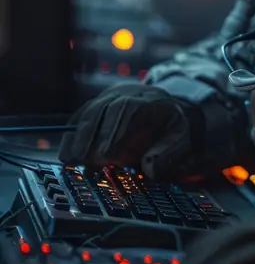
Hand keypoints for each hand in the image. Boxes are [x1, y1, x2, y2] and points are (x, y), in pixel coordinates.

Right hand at [58, 84, 202, 180]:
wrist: (171, 107)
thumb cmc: (173, 128)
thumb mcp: (180, 141)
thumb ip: (167, 154)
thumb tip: (150, 170)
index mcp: (153, 100)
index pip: (131, 110)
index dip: (116, 131)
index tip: (106, 155)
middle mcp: (131, 92)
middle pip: (108, 107)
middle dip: (93, 133)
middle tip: (82, 158)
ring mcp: (114, 94)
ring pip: (93, 109)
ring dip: (79, 134)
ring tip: (69, 158)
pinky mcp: (100, 101)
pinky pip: (83, 113)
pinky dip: (73, 132)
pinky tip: (66, 151)